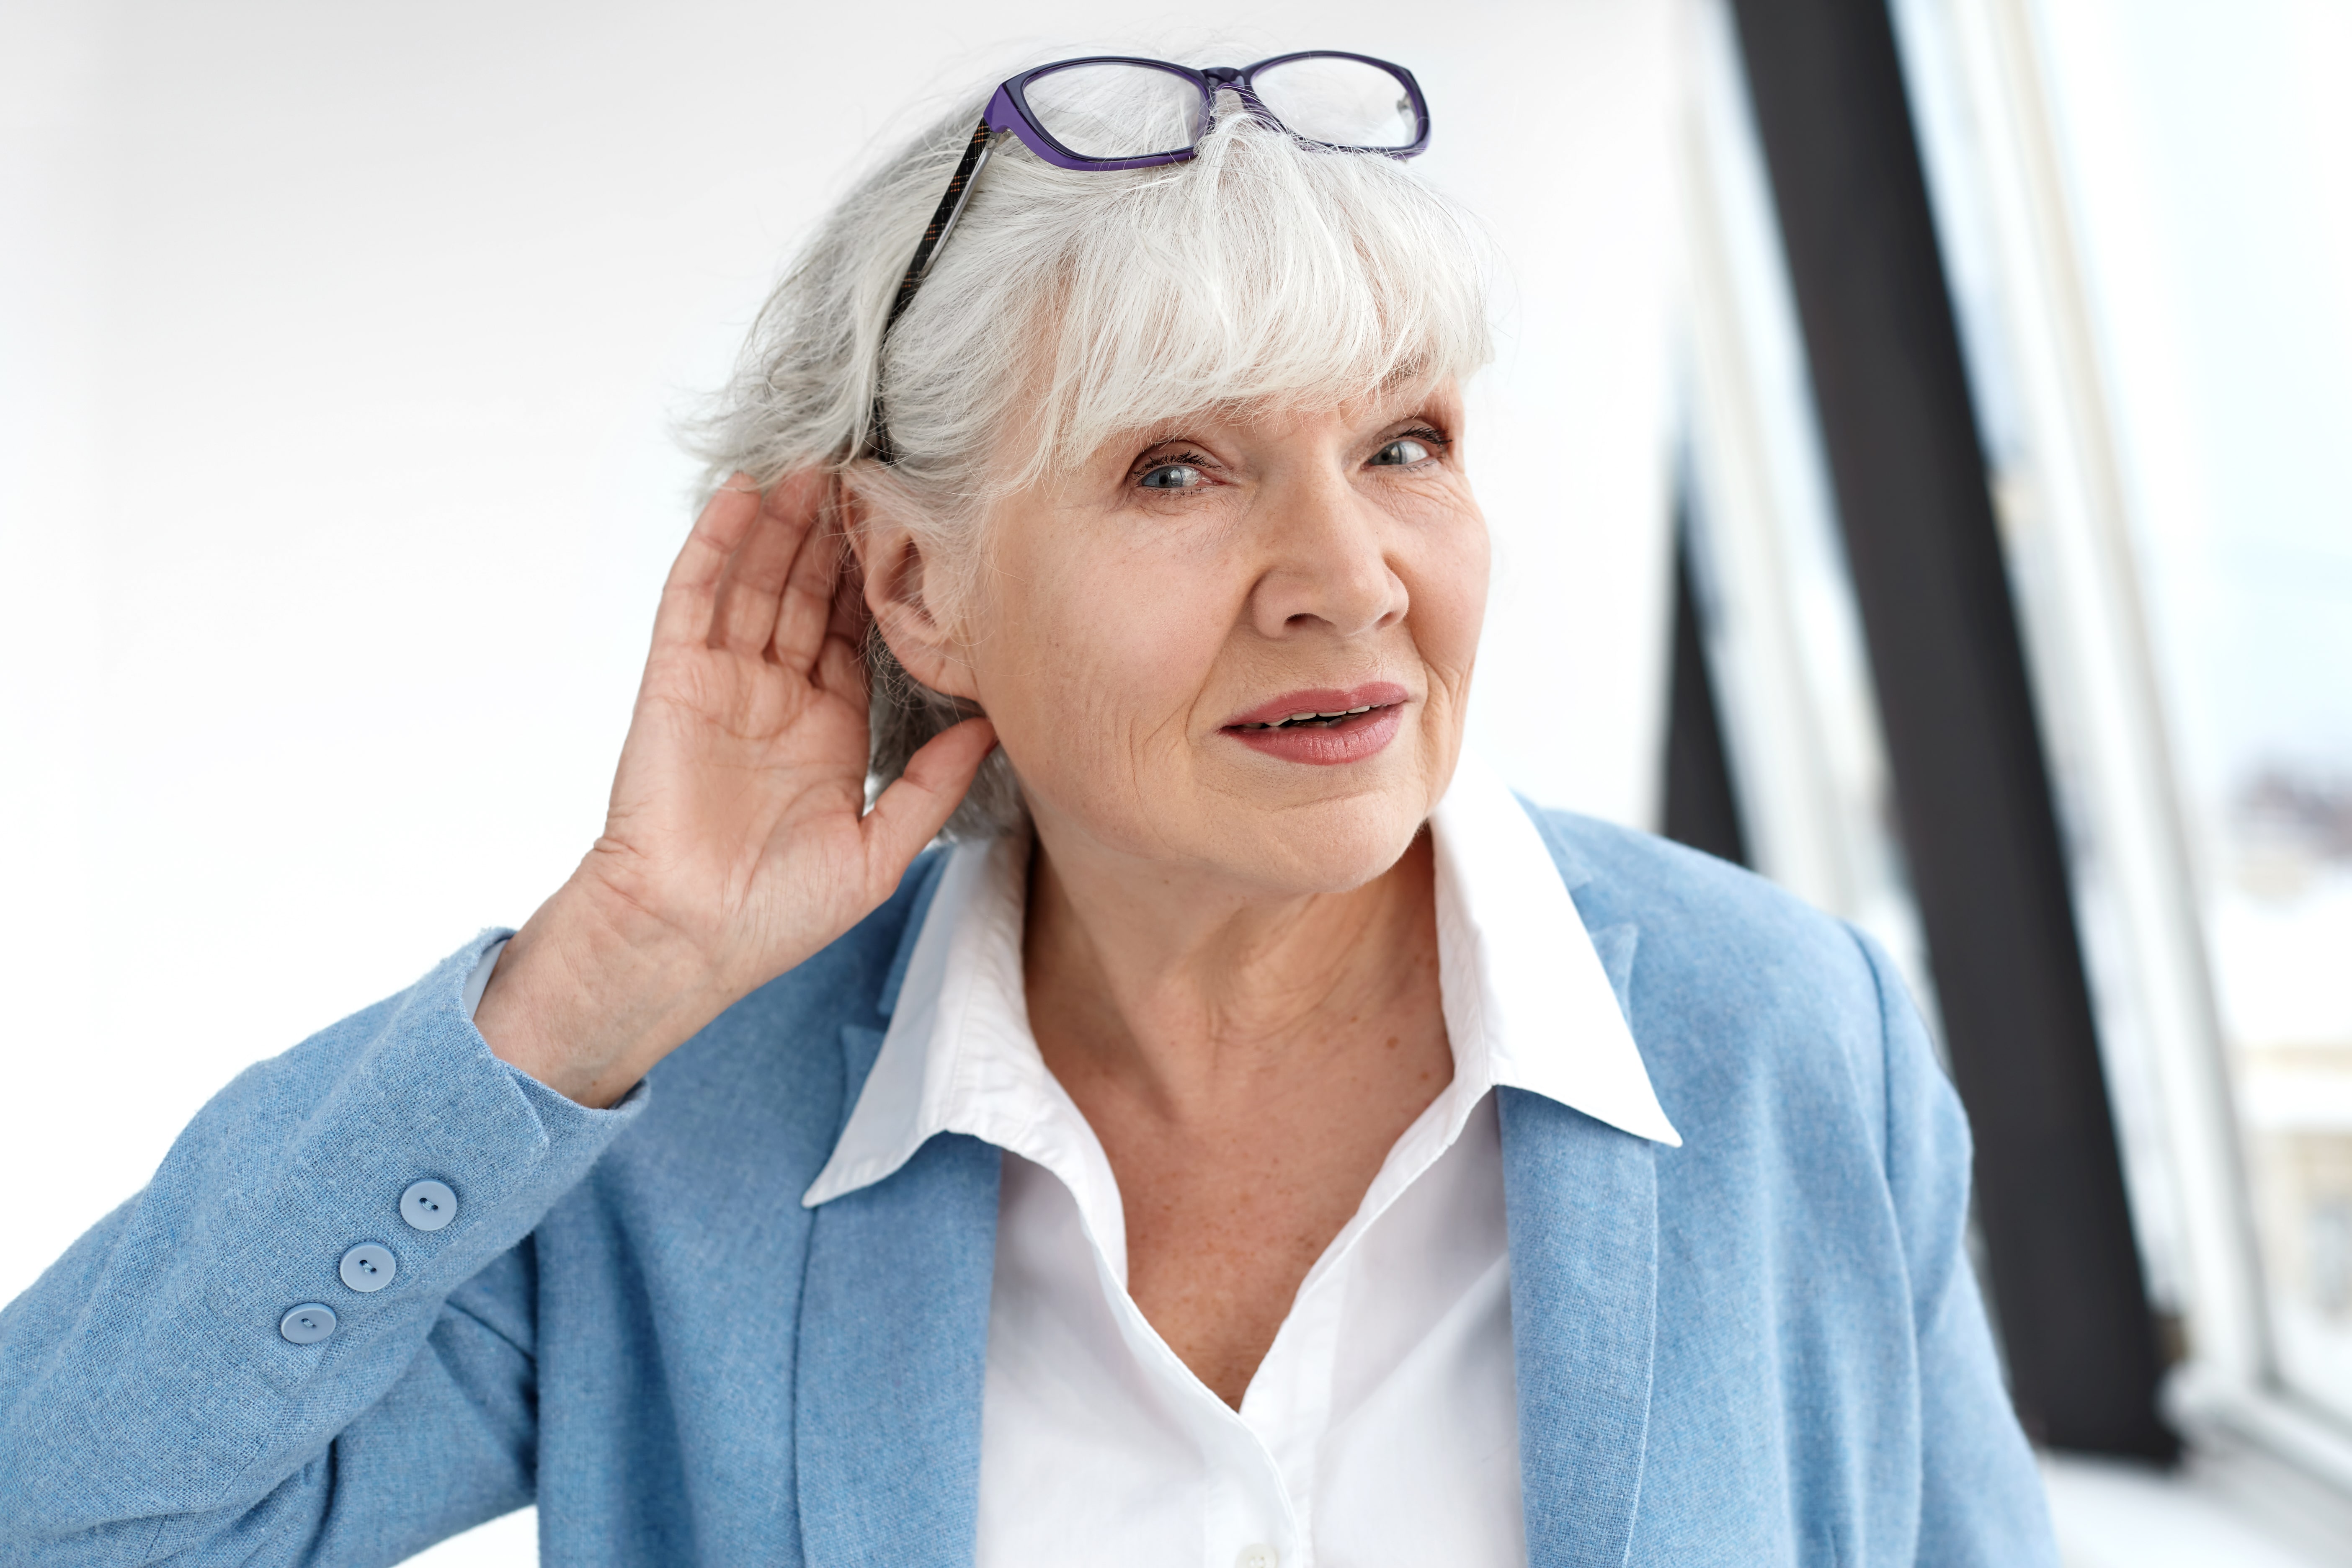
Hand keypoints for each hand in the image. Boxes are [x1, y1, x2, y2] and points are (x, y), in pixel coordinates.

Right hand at [474, 472, 995, 1105]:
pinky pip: (695, 597)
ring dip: (781, 519)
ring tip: (811, 459)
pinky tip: (739, 495)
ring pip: (757, 579)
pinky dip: (714, 544)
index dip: (881, 578)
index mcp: (829, 728)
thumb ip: (933, 786)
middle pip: (810, 591)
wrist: (689, 938)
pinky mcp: (675, 677)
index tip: (914, 524)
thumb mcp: (879, 851)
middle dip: (834, 531)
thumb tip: (996, 727)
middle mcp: (778, 694)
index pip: (859, 630)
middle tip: (867, 466)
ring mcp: (723, 680)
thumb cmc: (776, 914)